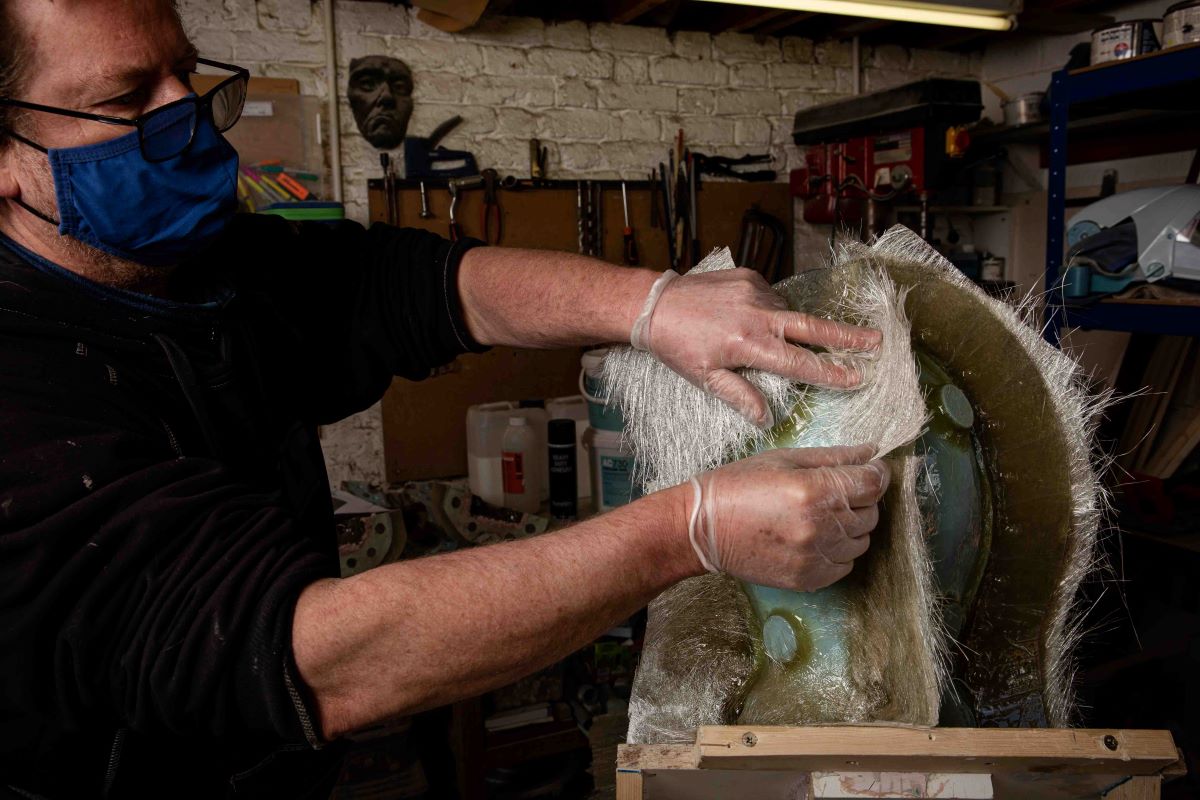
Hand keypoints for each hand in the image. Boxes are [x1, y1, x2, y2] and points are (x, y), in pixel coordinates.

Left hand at [639, 268, 881, 427]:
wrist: (655, 304)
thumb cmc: (678, 346)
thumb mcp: (705, 378)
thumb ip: (740, 396)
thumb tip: (767, 419)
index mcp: (750, 344)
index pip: (800, 362)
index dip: (830, 372)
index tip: (856, 376)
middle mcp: (758, 315)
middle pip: (813, 327)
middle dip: (847, 336)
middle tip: (877, 341)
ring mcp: (755, 292)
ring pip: (789, 313)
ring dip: (796, 326)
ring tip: (785, 337)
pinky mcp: (749, 276)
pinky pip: (772, 297)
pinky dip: (772, 310)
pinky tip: (757, 320)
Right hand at [684, 445, 888, 591]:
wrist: (703, 529)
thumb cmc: (738, 485)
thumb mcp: (783, 459)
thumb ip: (833, 457)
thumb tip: (871, 452)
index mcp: (815, 490)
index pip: (873, 483)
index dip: (876, 473)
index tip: (869, 470)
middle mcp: (821, 526)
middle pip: (870, 513)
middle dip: (860, 499)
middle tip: (835, 492)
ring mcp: (815, 556)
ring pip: (861, 541)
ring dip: (850, 527)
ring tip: (822, 516)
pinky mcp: (808, 579)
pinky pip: (844, 565)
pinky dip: (838, 552)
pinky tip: (814, 538)